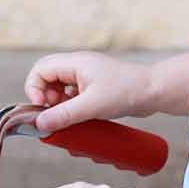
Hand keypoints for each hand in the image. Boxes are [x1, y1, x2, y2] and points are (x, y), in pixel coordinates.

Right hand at [25, 52, 152, 133]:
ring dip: (58, 104)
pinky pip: (74, 95)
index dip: (34, 89)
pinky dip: (71, 107)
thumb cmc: (126, 92)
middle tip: (55, 114)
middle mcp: (78, 66)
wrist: (154, 92)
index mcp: (74, 62)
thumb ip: (64, 115)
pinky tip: (80, 118)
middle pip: (47, 78)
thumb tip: (39, 125)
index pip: (40, 70)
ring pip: (60, 88)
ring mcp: (87, 76)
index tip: (42, 107)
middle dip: (46, 98)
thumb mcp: (91, 107)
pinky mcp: (95, 87)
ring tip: (68, 118)